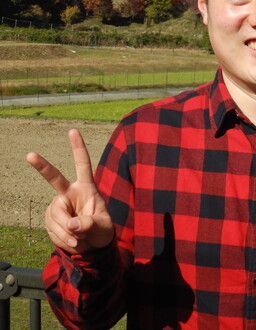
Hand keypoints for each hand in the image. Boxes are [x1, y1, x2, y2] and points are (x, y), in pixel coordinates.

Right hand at [26, 129, 113, 253]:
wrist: (91, 247)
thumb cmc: (102, 231)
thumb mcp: (103, 228)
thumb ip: (90, 224)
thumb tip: (71, 223)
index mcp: (87, 188)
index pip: (83, 165)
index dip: (78, 148)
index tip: (73, 130)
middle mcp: (69, 193)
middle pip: (54, 179)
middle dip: (42, 166)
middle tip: (30, 155)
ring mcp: (58, 205)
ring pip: (56, 217)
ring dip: (66, 233)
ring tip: (79, 239)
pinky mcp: (50, 219)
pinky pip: (53, 230)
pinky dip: (62, 239)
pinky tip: (72, 241)